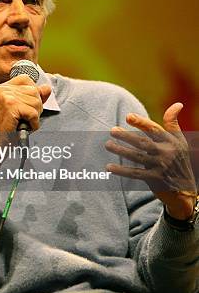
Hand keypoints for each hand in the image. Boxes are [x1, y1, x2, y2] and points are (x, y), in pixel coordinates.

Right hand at [0, 75, 50, 170]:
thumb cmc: (9, 128)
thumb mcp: (24, 108)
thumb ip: (35, 96)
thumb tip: (47, 88)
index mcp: (3, 87)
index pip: (27, 79)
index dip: (33, 94)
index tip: (25, 106)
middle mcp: (2, 89)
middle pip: (34, 91)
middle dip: (35, 107)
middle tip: (24, 117)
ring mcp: (6, 96)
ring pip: (36, 102)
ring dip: (34, 116)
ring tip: (23, 122)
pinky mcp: (11, 106)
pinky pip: (33, 113)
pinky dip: (33, 123)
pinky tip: (24, 126)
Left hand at [105, 103, 196, 219]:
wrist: (185, 189)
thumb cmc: (178, 159)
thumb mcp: (179, 141)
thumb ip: (173, 123)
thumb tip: (178, 103)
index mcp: (171, 141)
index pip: (154, 130)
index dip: (141, 122)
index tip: (127, 116)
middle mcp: (167, 153)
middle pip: (143, 142)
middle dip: (126, 136)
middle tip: (111, 131)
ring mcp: (160, 166)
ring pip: (137, 156)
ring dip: (120, 150)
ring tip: (107, 145)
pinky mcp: (155, 179)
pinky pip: (135, 173)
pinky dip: (122, 170)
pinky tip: (108, 167)